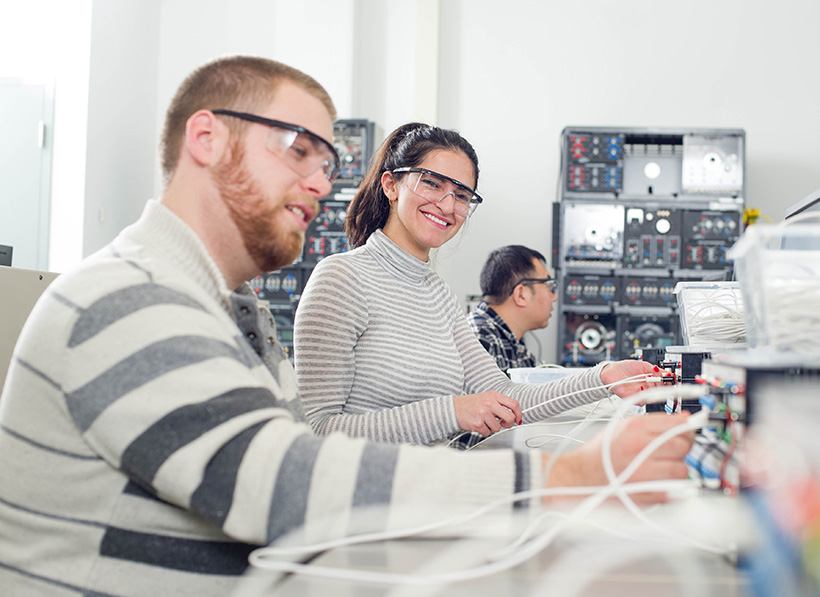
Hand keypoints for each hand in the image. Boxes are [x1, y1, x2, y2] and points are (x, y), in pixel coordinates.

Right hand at [453, 392, 522, 436]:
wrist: (453, 408)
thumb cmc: (469, 404)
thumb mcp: (486, 398)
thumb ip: (499, 404)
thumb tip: (513, 415)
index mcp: (493, 396)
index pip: (514, 404)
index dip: (519, 414)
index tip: (518, 419)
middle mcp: (489, 403)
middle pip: (510, 418)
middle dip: (508, 424)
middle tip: (503, 424)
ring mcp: (483, 413)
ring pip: (498, 427)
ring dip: (492, 428)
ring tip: (484, 422)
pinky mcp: (477, 424)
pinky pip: (487, 432)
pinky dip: (484, 431)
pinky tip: (478, 424)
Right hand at [546, 413, 694, 504]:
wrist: (579, 479)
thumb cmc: (599, 454)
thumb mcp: (623, 426)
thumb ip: (654, 422)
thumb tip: (685, 420)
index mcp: (635, 428)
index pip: (678, 424)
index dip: (684, 428)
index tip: (686, 431)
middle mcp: (641, 449)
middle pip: (683, 445)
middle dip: (679, 447)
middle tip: (667, 451)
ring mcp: (646, 474)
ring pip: (682, 469)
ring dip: (675, 468)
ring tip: (659, 468)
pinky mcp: (649, 495)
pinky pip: (676, 489)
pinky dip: (670, 486)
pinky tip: (655, 481)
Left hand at [600, 359, 670, 398]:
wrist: (610, 370)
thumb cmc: (626, 369)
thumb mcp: (643, 365)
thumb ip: (654, 370)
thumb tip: (667, 372)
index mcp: (651, 382)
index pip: (664, 384)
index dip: (669, 382)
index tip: (672, 377)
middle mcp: (647, 389)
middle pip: (660, 391)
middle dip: (664, 385)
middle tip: (664, 378)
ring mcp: (640, 394)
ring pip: (652, 397)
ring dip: (654, 390)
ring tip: (652, 380)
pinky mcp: (631, 397)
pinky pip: (640, 400)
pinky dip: (642, 394)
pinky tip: (641, 387)